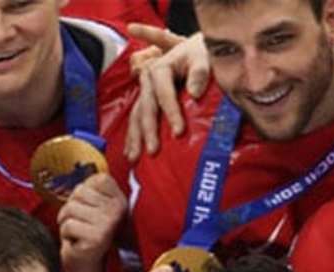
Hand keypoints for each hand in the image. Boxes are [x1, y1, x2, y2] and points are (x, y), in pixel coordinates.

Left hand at [58, 174, 126, 271]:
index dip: (82, 194)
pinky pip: (68, 226)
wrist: (88, 265)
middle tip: (81, 225)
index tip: (89, 210)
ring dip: (66, 223)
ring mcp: (108, 223)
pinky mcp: (96, 237)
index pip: (93, 179)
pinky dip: (66, 235)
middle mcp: (117, 209)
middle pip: (78, 192)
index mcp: (119, 199)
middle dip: (71, 209)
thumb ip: (91, 188)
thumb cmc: (87, 233)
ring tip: (78, 233)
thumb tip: (84, 167)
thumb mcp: (93, 207)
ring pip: (70, 208)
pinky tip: (77, 243)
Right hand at [124, 25, 209, 160]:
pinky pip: (137, 121)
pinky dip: (133, 137)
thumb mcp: (203, 56)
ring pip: (137, 116)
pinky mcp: (148, 102)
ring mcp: (146, 93)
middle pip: (146, 108)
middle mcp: (149, 82)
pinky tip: (130, 153)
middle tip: (153, 150)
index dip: (171, 112)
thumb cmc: (201, 53)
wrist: (196, 51)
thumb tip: (194, 93)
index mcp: (160, 68)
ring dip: (135, 138)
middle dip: (148, 130)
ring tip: (134, 157)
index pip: (163, 93)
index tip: (179, 131)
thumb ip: (200, 71)